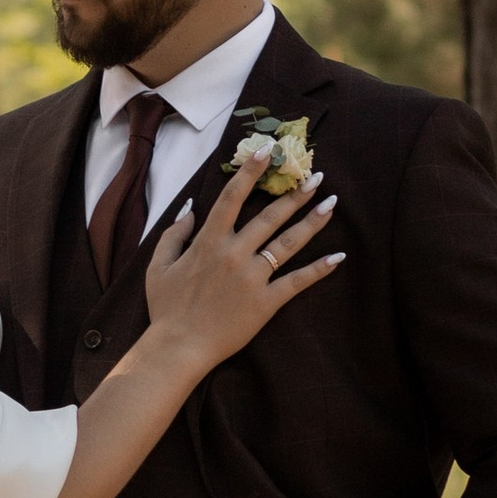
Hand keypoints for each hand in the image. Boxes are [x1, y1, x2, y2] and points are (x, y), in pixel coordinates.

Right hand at [142, 164, 342, 374]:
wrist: (178, 347)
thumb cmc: (166, 308)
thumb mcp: (159, 266)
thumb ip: (174, 234)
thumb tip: (190, 208)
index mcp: (208, 242)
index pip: (233, 197)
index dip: (250, 172)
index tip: (267, 150)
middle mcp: (234, 254)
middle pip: (270, 216)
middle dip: (295, 194)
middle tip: (316, 177)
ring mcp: (253, 277)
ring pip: (288, 243)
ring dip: (312, 222)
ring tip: (331, 204)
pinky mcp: (266, 302)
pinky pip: (297, 281)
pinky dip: (319, 269)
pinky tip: (338, 256)